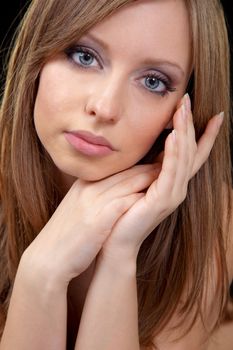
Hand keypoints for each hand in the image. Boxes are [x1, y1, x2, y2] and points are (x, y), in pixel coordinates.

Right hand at [22, 163, 158, 286]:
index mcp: (85, 185)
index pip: (118, 170)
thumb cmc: (67, 236)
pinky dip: (139, 198)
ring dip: (150, 178)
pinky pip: (122, 202)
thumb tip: (114, 194)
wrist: (47, 259)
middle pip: (126, 173)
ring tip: (170, 175)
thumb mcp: (79, 209)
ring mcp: (92, 203)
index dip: (140, 166)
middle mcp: (89, 189)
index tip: (159, 163)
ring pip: (127, 183)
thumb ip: (95, 197)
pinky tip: (155, 197)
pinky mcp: (96, 220)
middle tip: (173, 162)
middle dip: (151, 166)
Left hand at [100, 94, 223, 258]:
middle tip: (187, 98)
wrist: (114, 239)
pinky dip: (174, 152)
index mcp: (172, 181)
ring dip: (183, 131)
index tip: (215, 114)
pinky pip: (171, 170)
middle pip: (190, 149)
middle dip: (190, 123)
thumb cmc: (123, 209)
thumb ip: (147, 165)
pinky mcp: (163, 200)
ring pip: (184, 156)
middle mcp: (177, 186)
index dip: (206, 135)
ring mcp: (173, 193)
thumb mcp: (138, 180)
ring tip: (182, 109)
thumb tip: (150, 145)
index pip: (194, 154)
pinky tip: (174, 135)